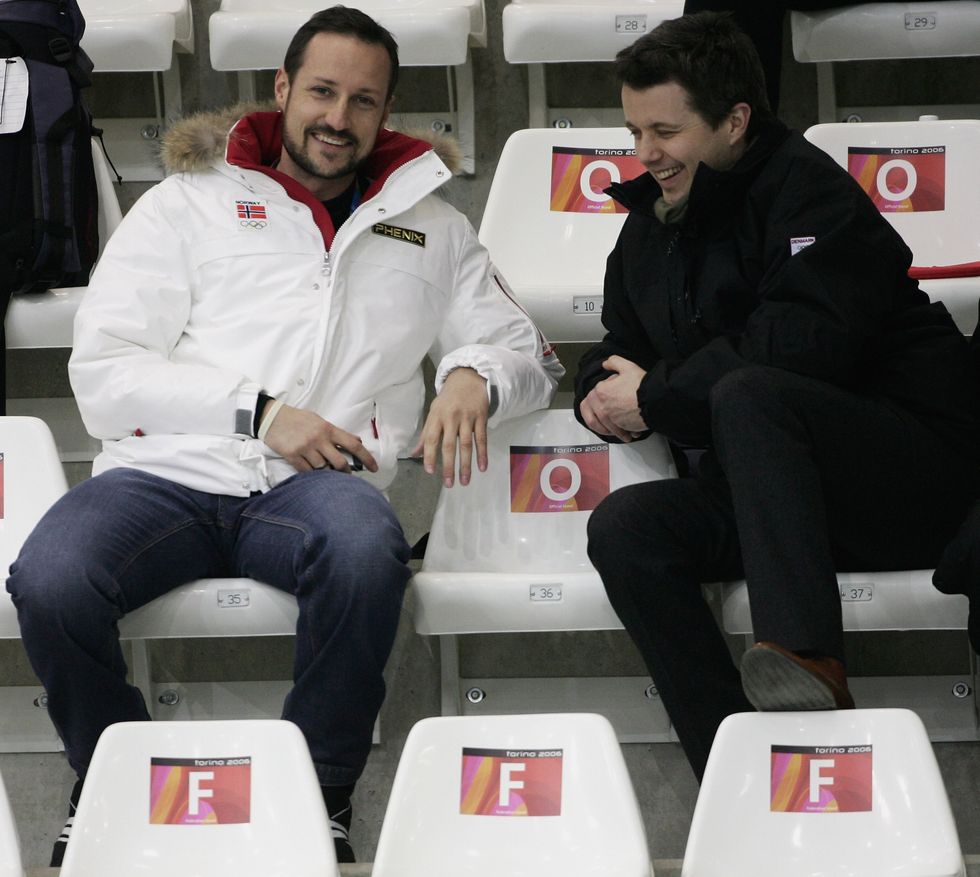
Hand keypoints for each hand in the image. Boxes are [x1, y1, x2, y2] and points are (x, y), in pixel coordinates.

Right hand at [261, 402, 376, 472]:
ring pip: (323, 469)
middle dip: (345, 472)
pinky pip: (307, 471)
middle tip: (345, 474)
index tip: (374, 468)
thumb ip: (337, 433)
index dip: (366, 458)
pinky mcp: (292, 455)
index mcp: (328, 429)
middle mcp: (318, 439)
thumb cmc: (298, 419)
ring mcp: (305, 448)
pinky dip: (311, 473)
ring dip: (325, 472)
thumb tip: (356, 442)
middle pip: (339, 463)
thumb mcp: (320, 421)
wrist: (272, 418)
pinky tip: (310, 469)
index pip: (353, 445)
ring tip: (322, 467)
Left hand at [412, 367, 488, 486]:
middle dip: (448, 466)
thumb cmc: (448, 400)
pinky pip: (482, 438)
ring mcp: (467, 418)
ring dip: (465, 465)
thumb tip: (414, 455)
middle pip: (449, 445)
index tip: (430, 471)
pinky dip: (482, 454)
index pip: (431, 439)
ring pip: (466, 444)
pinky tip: (482, 467)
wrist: (468, 379)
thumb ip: (426, 435)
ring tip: (464, 481)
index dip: (430, 455)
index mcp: (436, 417)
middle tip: (448, 484)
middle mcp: (451, 417)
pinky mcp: (481, 418)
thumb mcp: (433, 413)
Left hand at [579, 355, 647, 440]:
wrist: (655, 400)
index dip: (600, 397)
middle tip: (605, 417)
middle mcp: (602, 406)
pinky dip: (618, 433)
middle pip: (591, 415)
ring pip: (602, 426)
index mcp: (600, 391)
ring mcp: (610, 419)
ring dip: (608, 427)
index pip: (591, 397)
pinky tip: (626, 433)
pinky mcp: (619, 428)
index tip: (608, 398)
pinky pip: (614, 433)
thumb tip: (605, 364)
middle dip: (598, 416)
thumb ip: (614, 362)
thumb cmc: (642, 385)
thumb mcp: (628, 367)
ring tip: (616, 427)